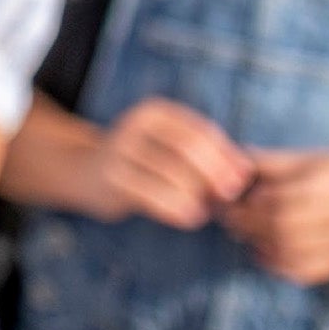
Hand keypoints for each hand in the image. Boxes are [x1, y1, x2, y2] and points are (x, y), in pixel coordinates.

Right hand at [77, 99, 252, 228]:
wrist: (83, 171)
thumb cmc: (140, 160)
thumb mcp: (166, 146)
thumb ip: (202, 152)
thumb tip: (245, 171)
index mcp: (154, 111)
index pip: (201, 131)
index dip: (227, 155)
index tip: (243, 178)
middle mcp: (134, 124)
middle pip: (189, 148)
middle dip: (216, 174)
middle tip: (230, 196)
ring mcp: (120, 151)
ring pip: (173, 174)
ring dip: (199, 195)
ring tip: (209, 209)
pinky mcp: (112, 179)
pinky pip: (153, 196)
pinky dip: (178, 209)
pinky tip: (191, 217)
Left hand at [220, 150, 328, 285]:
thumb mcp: (314, 158)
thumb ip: (276, 162)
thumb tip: (239, 156)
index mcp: (327, 183)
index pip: (279, 198)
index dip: (250, 204)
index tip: (230, 202)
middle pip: (283, 226)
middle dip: (250, 226)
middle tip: (231, 222)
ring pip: (293, 251)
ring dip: (261, 246)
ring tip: (246, 237)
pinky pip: (308, 270)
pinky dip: (281, 267)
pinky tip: (265, 256)